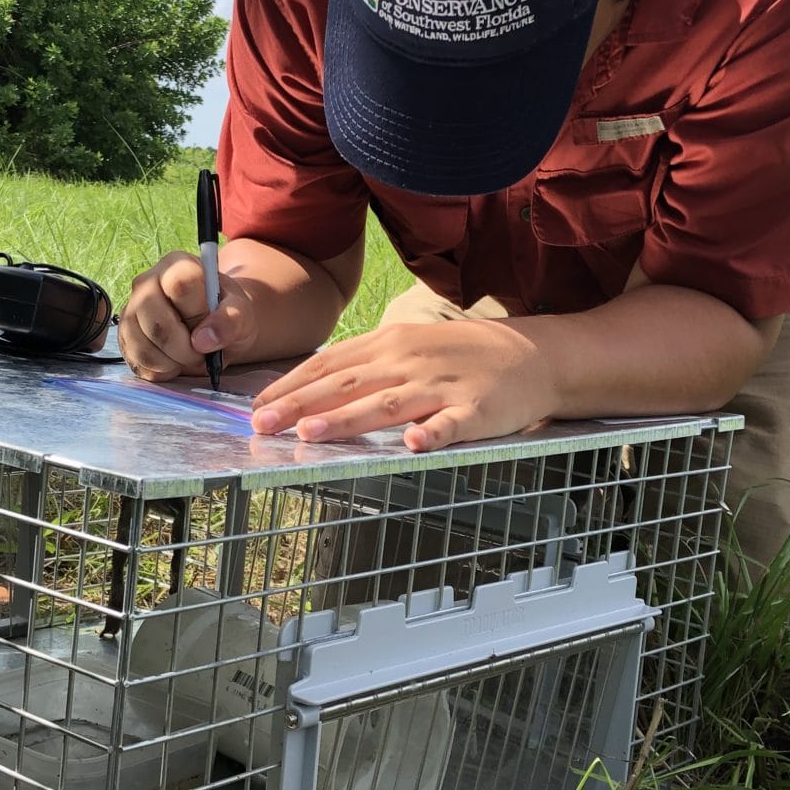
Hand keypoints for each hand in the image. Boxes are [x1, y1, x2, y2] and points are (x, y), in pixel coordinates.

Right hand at [120, 251, 256, 380]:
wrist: (212, 327)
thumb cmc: (225, 313)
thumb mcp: (240, 311)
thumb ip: (231, 319)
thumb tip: (204, 340)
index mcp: (175, 265)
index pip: (180, 284)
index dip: (198, 313)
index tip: (208, 325)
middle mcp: (145, 284)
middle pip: (158, 323)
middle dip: (185, 348)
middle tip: (202, 352)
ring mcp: (130, 311)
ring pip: (144, 347)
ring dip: (174, 363)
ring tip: (190, 356)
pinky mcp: (124, 338)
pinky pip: (139, 363)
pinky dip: (163, 371)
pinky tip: (176, 362)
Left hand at [249, 319, 557, 451]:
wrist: (532, 354)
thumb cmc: (463, 355)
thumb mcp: (408, 347)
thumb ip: (366, 366)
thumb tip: (314, 388)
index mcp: (389, 345)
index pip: (329, 365)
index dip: (290, 386)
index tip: (256, 407)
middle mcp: (409, 362)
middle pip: (346, 383)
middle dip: (300, 404)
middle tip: (262, 425)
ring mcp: (442, 386)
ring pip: (387, 403)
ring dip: (346, 419)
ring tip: (309, 434)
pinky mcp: (476, 409)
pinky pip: (451, 423)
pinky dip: (432, 433)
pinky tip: (412, 444)